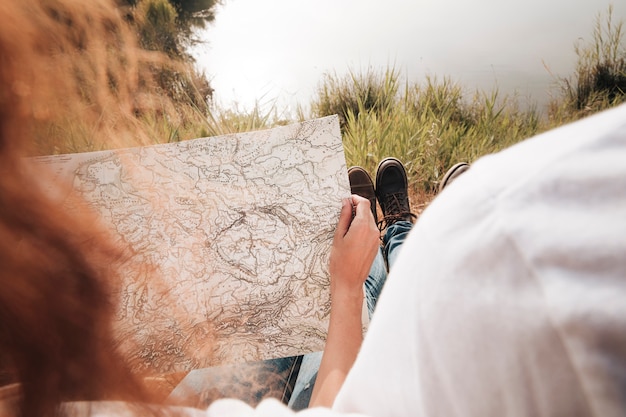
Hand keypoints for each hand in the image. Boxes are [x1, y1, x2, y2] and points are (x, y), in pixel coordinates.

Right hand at [309, 195, 379, 407]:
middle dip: (356, 208)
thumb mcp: (338, 236)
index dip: (355, 198)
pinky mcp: (376, 245)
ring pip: (369, 220)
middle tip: (343, 211)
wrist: (349, 283)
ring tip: (345, 225)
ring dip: (359, 218)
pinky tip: (351, 235)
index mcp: (363, 227)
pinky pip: (370, 230)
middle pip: (367, 211)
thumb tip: (346, 202)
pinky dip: (362, 227)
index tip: (346, 200)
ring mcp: (376, 239)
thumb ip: (344, 217)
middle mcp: (373, 231)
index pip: (363, 203)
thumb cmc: (340, 262)